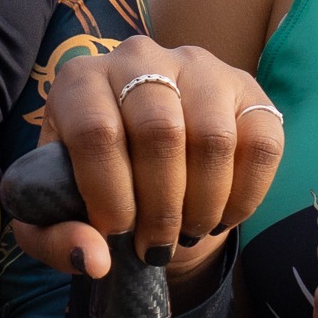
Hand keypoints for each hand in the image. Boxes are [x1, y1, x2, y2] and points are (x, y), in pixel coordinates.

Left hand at [14, 35, 287, 282]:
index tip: (116, 233)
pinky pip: (261, 144)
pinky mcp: (246, 89)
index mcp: (80, 81)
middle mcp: (139, 58)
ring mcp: (198, 67)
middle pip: (160, 132)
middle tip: (155, 245)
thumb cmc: (92, 184)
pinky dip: (245, 196)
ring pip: (213, 138)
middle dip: (160, 207)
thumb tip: (94, 260)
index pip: (96, 131)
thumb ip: (57, 238)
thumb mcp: (56, 213)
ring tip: (187, 232)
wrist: (142, 160)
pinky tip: (222, 217)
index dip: (108, 192)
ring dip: (203, 204)